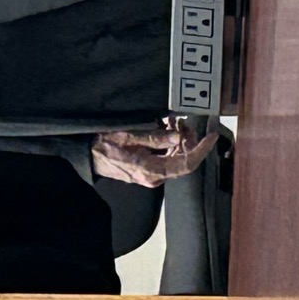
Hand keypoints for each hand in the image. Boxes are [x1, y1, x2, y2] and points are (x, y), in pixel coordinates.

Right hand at [91, 119, 217, 187]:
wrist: (87, 157)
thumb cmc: (102, 146)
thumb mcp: (127, 136)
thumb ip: (154, 138)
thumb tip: (176, 137)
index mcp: (150, 170)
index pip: (186, 163)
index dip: (201, 150)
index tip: (211, 136)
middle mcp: (153, 177)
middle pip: (183, 161)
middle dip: (188, 141)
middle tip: (182, 123)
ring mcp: (151, 176)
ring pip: (176, 160)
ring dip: (180, 142)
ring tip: (172, 123)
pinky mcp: (148, 172)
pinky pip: (167, 159)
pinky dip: (171, 146)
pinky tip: (166, 131)